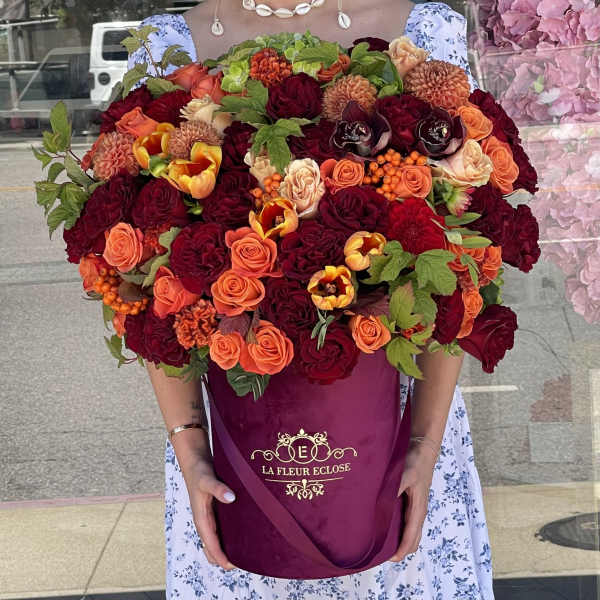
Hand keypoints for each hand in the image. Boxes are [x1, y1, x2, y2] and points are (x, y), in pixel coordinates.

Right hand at [172, 430, 236, 569]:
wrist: (195, 458)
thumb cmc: (199, 469)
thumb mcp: (207, 478)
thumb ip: (218, 488)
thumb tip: (231, 498)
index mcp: (201, 517)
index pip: (210, 544)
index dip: (220, 556)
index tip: (233, 566)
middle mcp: (205, 519)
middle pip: (212, 546)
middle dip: (224, 557)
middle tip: (243, 563)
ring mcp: (209, 514)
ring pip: (216, 538)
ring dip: (226, 547)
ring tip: (244, 553)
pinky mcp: (214, 508)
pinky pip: (220, 527)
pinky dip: (228, 535)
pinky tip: (241, 533)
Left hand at [389, 441, 437, 561]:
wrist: (423, 449)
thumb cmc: (415, 462)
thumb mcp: (404, 474)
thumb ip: (394, 488)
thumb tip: (382, 503)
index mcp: (418, 509)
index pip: (411, 537)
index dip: (401, 550)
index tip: (389, 559)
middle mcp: (418, 511)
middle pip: (412, 539)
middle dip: (400, 549)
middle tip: (380, 554)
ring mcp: (415, 507)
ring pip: (409, 531)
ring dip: (398, 539)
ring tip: (380, 542)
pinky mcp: (411, 500)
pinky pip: (405, 521)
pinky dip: (397, 528)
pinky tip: (382, 523)